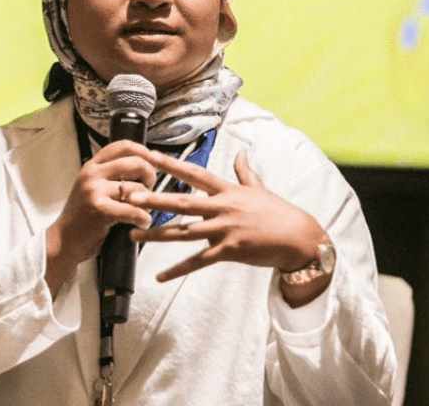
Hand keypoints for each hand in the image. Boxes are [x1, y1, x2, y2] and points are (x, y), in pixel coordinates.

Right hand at [45, 140, 155, 295]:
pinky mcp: (100, 209)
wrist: (63, 241)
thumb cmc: (83, 216)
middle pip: (136, 163)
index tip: (154, 162)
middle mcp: (93, 174)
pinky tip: (143, 222)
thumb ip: (111, 175)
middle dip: (150, 176)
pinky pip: (134, 210)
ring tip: (143, 211)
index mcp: (92, 166)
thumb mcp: (92, 187)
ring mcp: (95, 190)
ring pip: (137, 188)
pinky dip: (143, 218)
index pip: (123, 146)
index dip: (144, 152)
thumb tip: (143, 165)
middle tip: (149, 189)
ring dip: (148, 202)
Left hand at [128, 150, 327, 288]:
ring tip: (132, 234)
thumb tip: (242, 152)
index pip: (195, 174)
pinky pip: (198, 261)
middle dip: (155, 200)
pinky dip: (177, 270)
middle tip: (130, 196)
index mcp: (227, 191)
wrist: (298, 237)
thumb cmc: (277, 212)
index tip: (151, 156)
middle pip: (183, 202)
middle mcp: (222, 208)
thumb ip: (244, 172)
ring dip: (157, 234)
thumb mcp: (259, 188)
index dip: (172, 165)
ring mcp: (225, 230)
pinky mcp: (229, 250)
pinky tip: (159, 276)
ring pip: (184, 232)